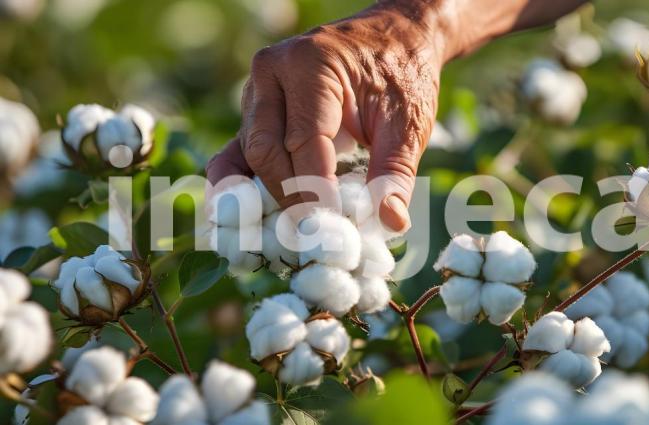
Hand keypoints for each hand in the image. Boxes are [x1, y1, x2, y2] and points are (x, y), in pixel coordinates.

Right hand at [206, 4, 448, 231]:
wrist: (393, 38)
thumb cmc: (403, 75)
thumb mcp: (409, 122)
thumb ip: (396, 172)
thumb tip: (391, 223)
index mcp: (311, 66)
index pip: (304, 141)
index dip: (314, 191)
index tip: (330, 231)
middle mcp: (273, 73)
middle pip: (265, 150)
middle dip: (287, 199)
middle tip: (312, 238)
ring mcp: (258, 91)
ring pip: (244, 155)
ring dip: (260, 198)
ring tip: (279, 238)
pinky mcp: (255, 111)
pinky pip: (237, 152)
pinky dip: (242, 187)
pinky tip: (248, 220)